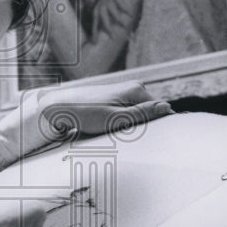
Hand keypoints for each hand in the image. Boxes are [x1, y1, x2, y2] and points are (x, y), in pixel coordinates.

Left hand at [34, 80, 172, 138]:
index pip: (160, 109)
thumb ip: (142, 114)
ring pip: (136, 113)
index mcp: (137, 90)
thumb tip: (167, 108)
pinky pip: (125, 112)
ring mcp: (122, 91)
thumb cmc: (86, 114)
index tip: (153, 138)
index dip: (158, 125)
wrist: (59, 107)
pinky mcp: (113, 97)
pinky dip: (121, 122)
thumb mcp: (116, 118)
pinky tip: (110, 127)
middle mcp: (132, 87)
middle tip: (127, 136)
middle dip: (142, 125)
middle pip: (148, 112)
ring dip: (130, 125)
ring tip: (115, 131)